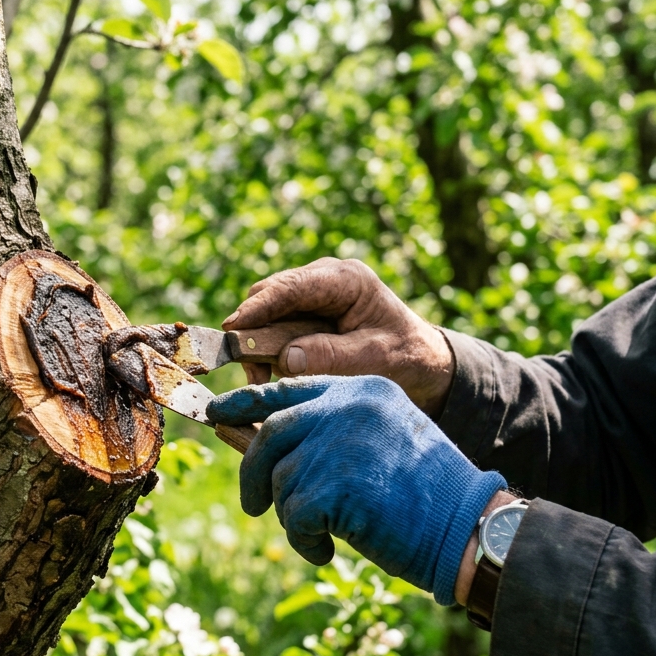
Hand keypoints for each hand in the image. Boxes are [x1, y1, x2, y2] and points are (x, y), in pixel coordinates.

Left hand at [207, 375, 505, 605]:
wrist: (469, 530)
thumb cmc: (422, 496)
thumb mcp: (372, 445)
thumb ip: (318, 435)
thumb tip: (239, 435)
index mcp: (361, 390)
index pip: (287, 387)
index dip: (244, 403)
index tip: (214, 415)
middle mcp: (349, 407)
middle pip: (272, 433)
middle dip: (254, 473)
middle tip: (254, 505)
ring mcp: (342, 442)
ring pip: (282, 480)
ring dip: (293, 517)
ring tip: (325, 535)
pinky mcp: (337, 484)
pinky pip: (295, 515)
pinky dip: (304, 541)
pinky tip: (327, 551)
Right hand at [223, 258, 454, 415]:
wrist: (420, 361)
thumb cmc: (404, 356)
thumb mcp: (373, 359)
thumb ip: (331, 357)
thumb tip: (285, 359)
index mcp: (346, 280)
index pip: (291, 286)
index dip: (259, 306)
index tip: (234, 327)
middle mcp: (324, 279)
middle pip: (271, 295)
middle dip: (253, 328)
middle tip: (251, 369)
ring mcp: (313, 294)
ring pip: (268, 311)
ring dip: (260, 341)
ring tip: (263, 375)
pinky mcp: (306, 313)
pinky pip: (276, 325)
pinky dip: (269, 347)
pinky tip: (276, 370)